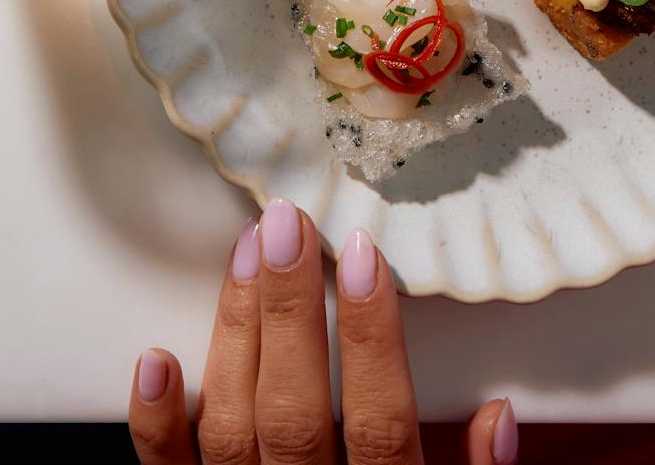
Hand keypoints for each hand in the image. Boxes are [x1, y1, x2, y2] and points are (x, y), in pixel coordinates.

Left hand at [129, 199, 516, 464]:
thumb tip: (499, 418)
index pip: (381, 423)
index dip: (373, 339)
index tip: (366, 259)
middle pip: (296, 412)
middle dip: (289, 312)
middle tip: (287, 228)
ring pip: (233, 427)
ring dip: (236, 335)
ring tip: (244, 255)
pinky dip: (156, 425)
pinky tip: (155, 362)